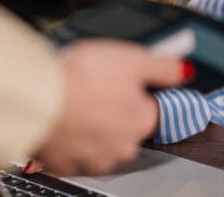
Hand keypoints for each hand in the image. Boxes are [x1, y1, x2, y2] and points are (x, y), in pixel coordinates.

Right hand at [32, 40, 187, 175]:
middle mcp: (123, 147)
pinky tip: (62, 117)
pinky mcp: (65, 166)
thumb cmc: (84, 78)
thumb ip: (164, 67)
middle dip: (113, 107)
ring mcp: (94, 159)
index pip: (151, 107)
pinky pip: (73, 150)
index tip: (122, 79)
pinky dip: (69, 136)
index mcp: (143, 121)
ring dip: (91, 124)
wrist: (39, 99)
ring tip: (76, 99)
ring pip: (99, 139)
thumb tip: (184, 71)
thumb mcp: (134, 58)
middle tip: (95, 85)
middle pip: (125, 125)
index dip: (136, 89)